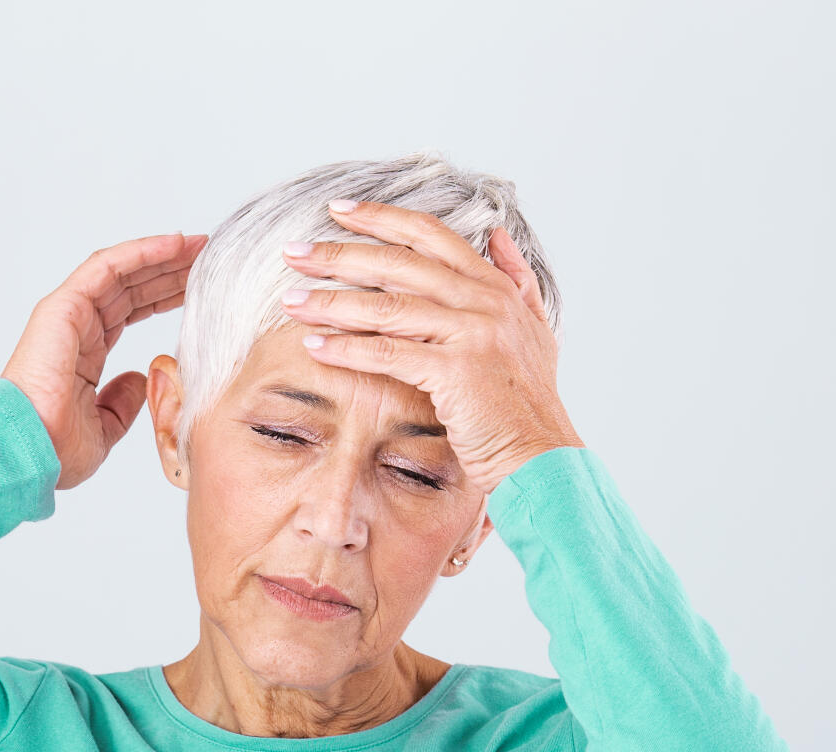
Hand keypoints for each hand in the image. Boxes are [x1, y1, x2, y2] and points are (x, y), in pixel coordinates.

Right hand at [1, 231, 208, 489]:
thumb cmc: (54, 450)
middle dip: (168, 271)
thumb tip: (140, 381)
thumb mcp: (105, 429)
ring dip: (160, 256)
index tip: (197, 289)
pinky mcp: (64, 307)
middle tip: (206, 258)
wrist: (28, 453)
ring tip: (198, 245)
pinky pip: (107, 267)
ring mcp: (68, 315)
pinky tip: (173, 244)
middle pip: (129, 288)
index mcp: (84, 355)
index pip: (129, 313)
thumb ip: (123, 403)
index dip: (163, 297)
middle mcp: (76, 329)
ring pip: (121, 272)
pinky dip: (141, 252)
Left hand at [275, 199, 582, 492]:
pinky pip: (388, 353)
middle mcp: (484, 302)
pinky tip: (315, 346)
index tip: (337, 210)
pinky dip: (347, 348)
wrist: (543, 456)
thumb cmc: (527, 404)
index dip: (381, 217)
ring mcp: (472, 334)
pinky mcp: (456, 371)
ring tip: (292, 301)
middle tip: (294, 252)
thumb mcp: (533, 330)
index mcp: (495, 287)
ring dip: (332, 302)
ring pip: (387, 307)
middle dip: (340, 254)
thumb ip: (516, 280)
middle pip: (399, 263)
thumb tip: (498, 234)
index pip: (430, 235)